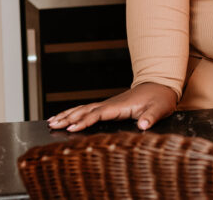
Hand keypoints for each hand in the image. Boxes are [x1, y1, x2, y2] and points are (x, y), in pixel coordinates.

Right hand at [47, 82, 177, 131]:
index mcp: (120, 106)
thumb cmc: (160, 98)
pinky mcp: (109, 106)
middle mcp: (111, 103)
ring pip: (83, 108)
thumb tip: (142, 125)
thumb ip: (151, 117)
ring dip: (67, 114)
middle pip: (85, 110)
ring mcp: (108, 104)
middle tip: (52, 125)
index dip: (84, 121)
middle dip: (68, 117)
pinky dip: (74, 112)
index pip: (98, 114)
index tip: (71, 128)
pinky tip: (65, 116)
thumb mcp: (159, 109)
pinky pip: (88, 109)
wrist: (161, 86)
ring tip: (51, 121)